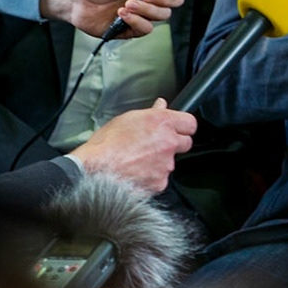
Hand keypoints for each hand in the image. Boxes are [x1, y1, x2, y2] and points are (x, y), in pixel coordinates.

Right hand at [69, 100, 195, 193]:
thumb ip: (151, 113)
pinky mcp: (161, 182)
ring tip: (139, 158)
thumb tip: (161, 106)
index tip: (178, 128)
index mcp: (162, 123)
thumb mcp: (127, 118)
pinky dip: (153, 176)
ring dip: (161, 161)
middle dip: (175, 143)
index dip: (183, 126)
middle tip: (157, 144)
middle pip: (186, 143)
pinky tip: (137, 170)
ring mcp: (166, 164)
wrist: (96, 169)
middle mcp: (168, 142)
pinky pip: (162, 178)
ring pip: (171, 162)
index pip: (190, 123)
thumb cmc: (106, 144)